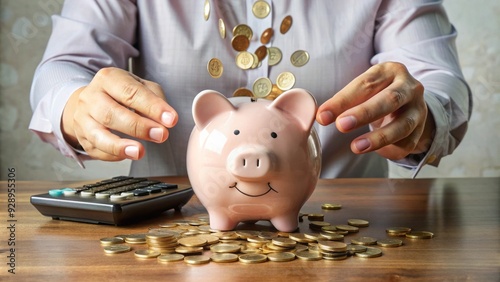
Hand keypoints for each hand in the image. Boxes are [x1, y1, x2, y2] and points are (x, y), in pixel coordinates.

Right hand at [62, 67, 177, 160]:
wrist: (92, 99)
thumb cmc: (122, 93)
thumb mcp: (140, 86)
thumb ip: (155, 99)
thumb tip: (165, 119)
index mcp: (108, 79)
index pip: (130, 92)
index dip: (152, 107)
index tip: (171, 119)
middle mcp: (91, 97)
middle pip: (111, 113)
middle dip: (138, 126)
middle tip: (161, 135)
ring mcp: (83, 118)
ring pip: (98, 135)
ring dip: (120, 146)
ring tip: (139, 152)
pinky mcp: (81, 137)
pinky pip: (96, 149)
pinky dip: (112, 154)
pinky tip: (127, 154)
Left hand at [316, 62, 434, 159]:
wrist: (407, 101)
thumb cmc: (377, 93)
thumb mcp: (362, 90)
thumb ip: (343, 102)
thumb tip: (322, 116)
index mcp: (390, 71)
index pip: (365, 84)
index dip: (342, 101)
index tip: (323, 116)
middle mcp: (409, 87)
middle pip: (389, 100)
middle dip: (364, 114)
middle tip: (341, 125)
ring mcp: (419, 108)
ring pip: (403, 125)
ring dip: (379, 138)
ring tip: (356, 147)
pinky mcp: (422, 128)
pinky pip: (408, 142)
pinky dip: (391, 149)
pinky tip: (376, 151)